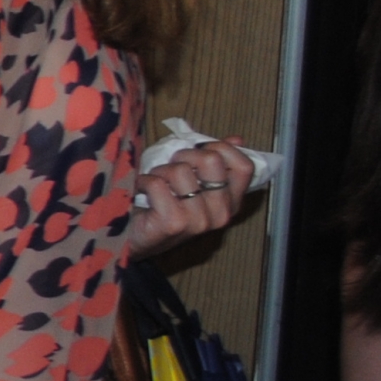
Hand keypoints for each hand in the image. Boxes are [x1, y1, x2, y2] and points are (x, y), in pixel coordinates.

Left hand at [127, 138, 254, 258]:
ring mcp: (199, 221)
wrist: (137, 240)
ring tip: (155, 182)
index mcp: (232, 202)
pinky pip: (158, 184)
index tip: (199, 149)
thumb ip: (216, 162)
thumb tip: (237, 139)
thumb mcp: (195, 183)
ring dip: (161, 170)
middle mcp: (222, 213)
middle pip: (212, 161)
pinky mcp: (174, 223)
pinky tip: (142, 190)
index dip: (221, 148)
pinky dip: (144, 180)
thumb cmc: (165, 206)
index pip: (244, 166)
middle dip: (185, 155)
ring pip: (181, 171)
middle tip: (171, 166)